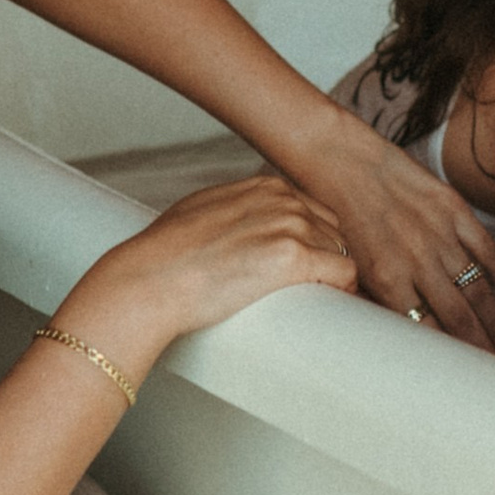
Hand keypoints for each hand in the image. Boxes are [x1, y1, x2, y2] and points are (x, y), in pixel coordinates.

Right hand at [65, 175, 357, 373]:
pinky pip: (344, 274)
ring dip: (335, 279)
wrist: (150, 279)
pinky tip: (334, 308)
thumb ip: (234, 210)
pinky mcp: (292, 258)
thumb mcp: (204, 210)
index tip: (309, 268)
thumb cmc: (165, 253)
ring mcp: (290, 226)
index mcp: (263, 187)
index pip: (313, 210)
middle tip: (316, 292)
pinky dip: (345, 291)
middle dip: (327, 260)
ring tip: (321, 306)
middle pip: (332, 231)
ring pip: (340, 252)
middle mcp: (282, 200)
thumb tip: (240, 230)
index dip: (315, 242)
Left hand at [271, 106, 494, 355]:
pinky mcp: (453, 211)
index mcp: (388, 280)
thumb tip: (394, 340)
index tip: (467, 380)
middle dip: (483, 350)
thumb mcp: (350, 266)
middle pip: (460, 318)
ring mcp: (439, 235)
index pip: (428, 332)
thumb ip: (375, 302)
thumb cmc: (340, 216)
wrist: (342, 163)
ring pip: (477, 290)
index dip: (450, 361)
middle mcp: (417, 261)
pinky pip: (487, 250)